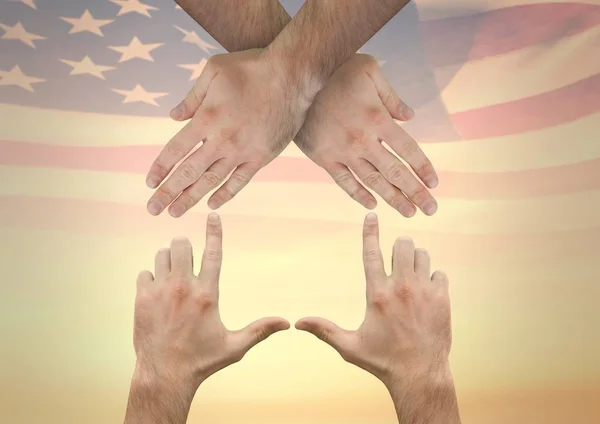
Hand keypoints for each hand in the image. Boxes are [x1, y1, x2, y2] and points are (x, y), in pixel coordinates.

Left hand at [133, 213, 289, 389]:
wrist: (164, 375)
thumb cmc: (202, 361)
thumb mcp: (235, 346)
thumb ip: (260, 330)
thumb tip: (286, 323)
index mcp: (207, 294)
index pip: (213, 253)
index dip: (215, 231)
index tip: (213, 215)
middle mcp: (183, 287)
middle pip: (181, 245)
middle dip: (185, 247)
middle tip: (187, 262)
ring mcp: (160, 291)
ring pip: (161, 254)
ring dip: (168, 261)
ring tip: (173, 277)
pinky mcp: (142, 299)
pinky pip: (144, 273)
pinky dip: (151, 278)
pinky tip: (157, 293)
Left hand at [145, 49, 309, 216]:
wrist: (292, 75)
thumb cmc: (252, 67)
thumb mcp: (214, 70)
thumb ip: (192, 97)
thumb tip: (173, 116)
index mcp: (206, 118)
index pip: (176, 150)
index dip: (161, 168)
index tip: (149, 183)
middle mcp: (222, 140)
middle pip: (189, 172)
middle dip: (168, 192)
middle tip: (153, 210)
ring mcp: (242, 151)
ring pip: (212, 181)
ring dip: (191, 198)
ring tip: (175, 212)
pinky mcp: (261, 156)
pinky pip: (240, 180)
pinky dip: (226, 194)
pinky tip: (212, 204)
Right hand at [294, 54, 438, 216]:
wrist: (295, 80)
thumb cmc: (335, 71)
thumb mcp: (369, 71)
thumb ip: (391, 96)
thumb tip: (409, 117)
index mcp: (377, 119)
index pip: (408, 150)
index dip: (423, 168)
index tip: (434, 184)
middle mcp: (363, 140)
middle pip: (394, 172)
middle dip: (415, 192)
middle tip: (430, 209)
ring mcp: (342, 152)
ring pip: (372, 181)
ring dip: (392, 199)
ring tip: (408, 213)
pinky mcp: (324, 158)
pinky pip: (344, 181)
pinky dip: (358, 195)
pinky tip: (372, 205)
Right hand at [296, 213, 451, 387]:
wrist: (420, 375)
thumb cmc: (382, 360)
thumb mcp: (349, 346)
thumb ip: (324, 330)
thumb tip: (297, 323)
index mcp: (377, 295)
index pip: (372, 254)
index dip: (369, 232)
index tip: (371, 215)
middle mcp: (401, 288)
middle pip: (402, 244)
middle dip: (398, 247)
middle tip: (397, 261)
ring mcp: (424, 292)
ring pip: (422, 254)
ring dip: (415, 260)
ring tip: (411, 277)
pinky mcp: (442, 299)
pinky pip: (439, 273)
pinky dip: (433, 278)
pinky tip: (427, 292)